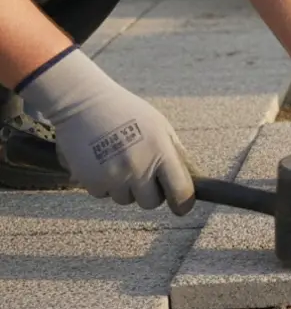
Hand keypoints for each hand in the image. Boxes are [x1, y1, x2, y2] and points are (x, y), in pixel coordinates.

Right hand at [17, 48, 195, 213]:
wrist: (81, 101)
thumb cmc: (126, 112)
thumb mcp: (160, 126)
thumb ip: (175, 153)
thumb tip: (191, 180)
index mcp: (161, 152)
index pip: (180, 192)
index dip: (183, 204)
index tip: (180, 207)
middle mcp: (138, 167)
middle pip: (151, 203)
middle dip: (148, 192)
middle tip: (140, 171)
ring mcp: (113, 175)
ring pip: (125, 199)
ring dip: (123, 187)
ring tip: (117, 160)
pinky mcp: (90, 180)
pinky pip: (102, 194)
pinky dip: (102, 183)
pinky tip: (100, 161)